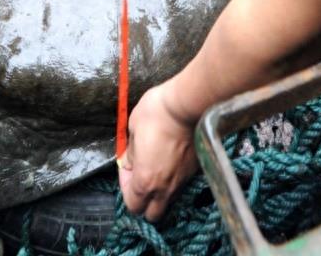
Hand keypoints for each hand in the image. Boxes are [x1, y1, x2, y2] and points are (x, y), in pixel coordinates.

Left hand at [118, 81, 198, 221]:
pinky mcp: (194, 171)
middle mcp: (165, 188)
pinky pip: (181, 185)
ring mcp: (182, 181)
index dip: (125, 188)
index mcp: (145, 180)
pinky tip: (171, 160)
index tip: (127, 169)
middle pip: (152, 214)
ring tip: (156, 167)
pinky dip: (173, 180)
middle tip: (140, 176)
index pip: (132, 205)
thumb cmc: (155, 114)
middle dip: (144, 200)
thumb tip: (129, 163)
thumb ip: (130, 152)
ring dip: (159, 192)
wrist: (186, 106)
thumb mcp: (132, 129)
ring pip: (168, 201)